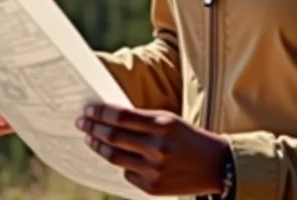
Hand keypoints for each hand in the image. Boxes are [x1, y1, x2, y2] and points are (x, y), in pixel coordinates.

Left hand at [75, 103, 230, 196]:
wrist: (215, 165)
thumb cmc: (189, 137)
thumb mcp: (170, 121)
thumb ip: (143, 121)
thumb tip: (111, 119)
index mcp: (163, 124)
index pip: (122, 116)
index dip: (101, 112)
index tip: (88, 109)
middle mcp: (157, 147)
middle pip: (114, 136)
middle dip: (94, 128)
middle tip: (81, 122)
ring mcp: (154, 169)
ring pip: (115, 157)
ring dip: (99, 146)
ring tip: (90, 138)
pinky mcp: (152, 187)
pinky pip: (127, 173)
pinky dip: (121, 164)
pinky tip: (115, 156)